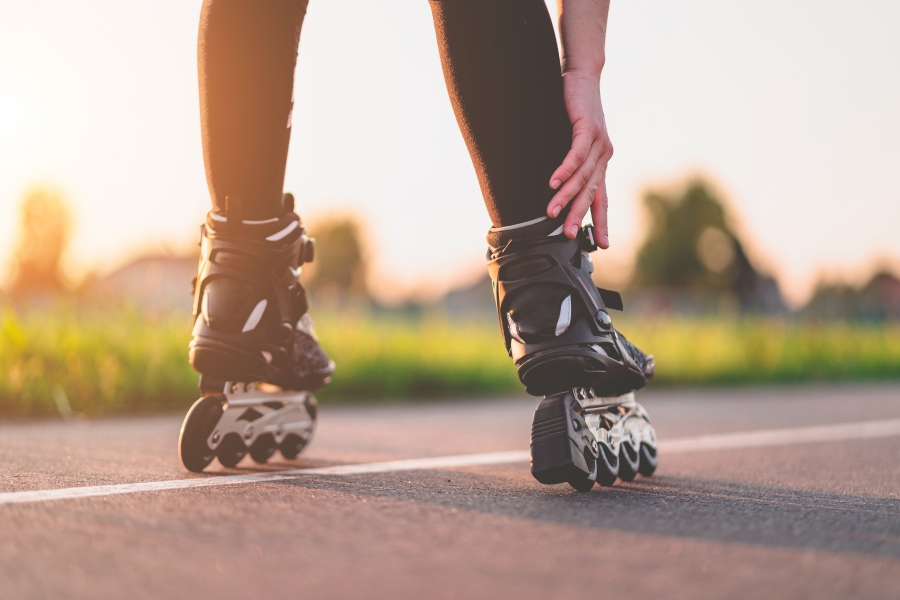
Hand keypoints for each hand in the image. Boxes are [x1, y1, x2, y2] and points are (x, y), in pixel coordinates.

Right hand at [545, 71, 612, 247]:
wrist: (582, 76)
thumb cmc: (573, 109)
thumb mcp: (573, 142)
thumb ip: (570, 165)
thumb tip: (555, 186)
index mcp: (601, 162)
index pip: (602, 197)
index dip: (601, 221)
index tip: (602, 244)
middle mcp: (604, 155)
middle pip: (591, 193)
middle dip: (578, 216)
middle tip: (568, 236)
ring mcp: (599, 143)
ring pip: (582, 177)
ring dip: (565, 197)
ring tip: (550, 213)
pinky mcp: (588, 128)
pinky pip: (577, 155)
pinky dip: (564, 170)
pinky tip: (553, 183)